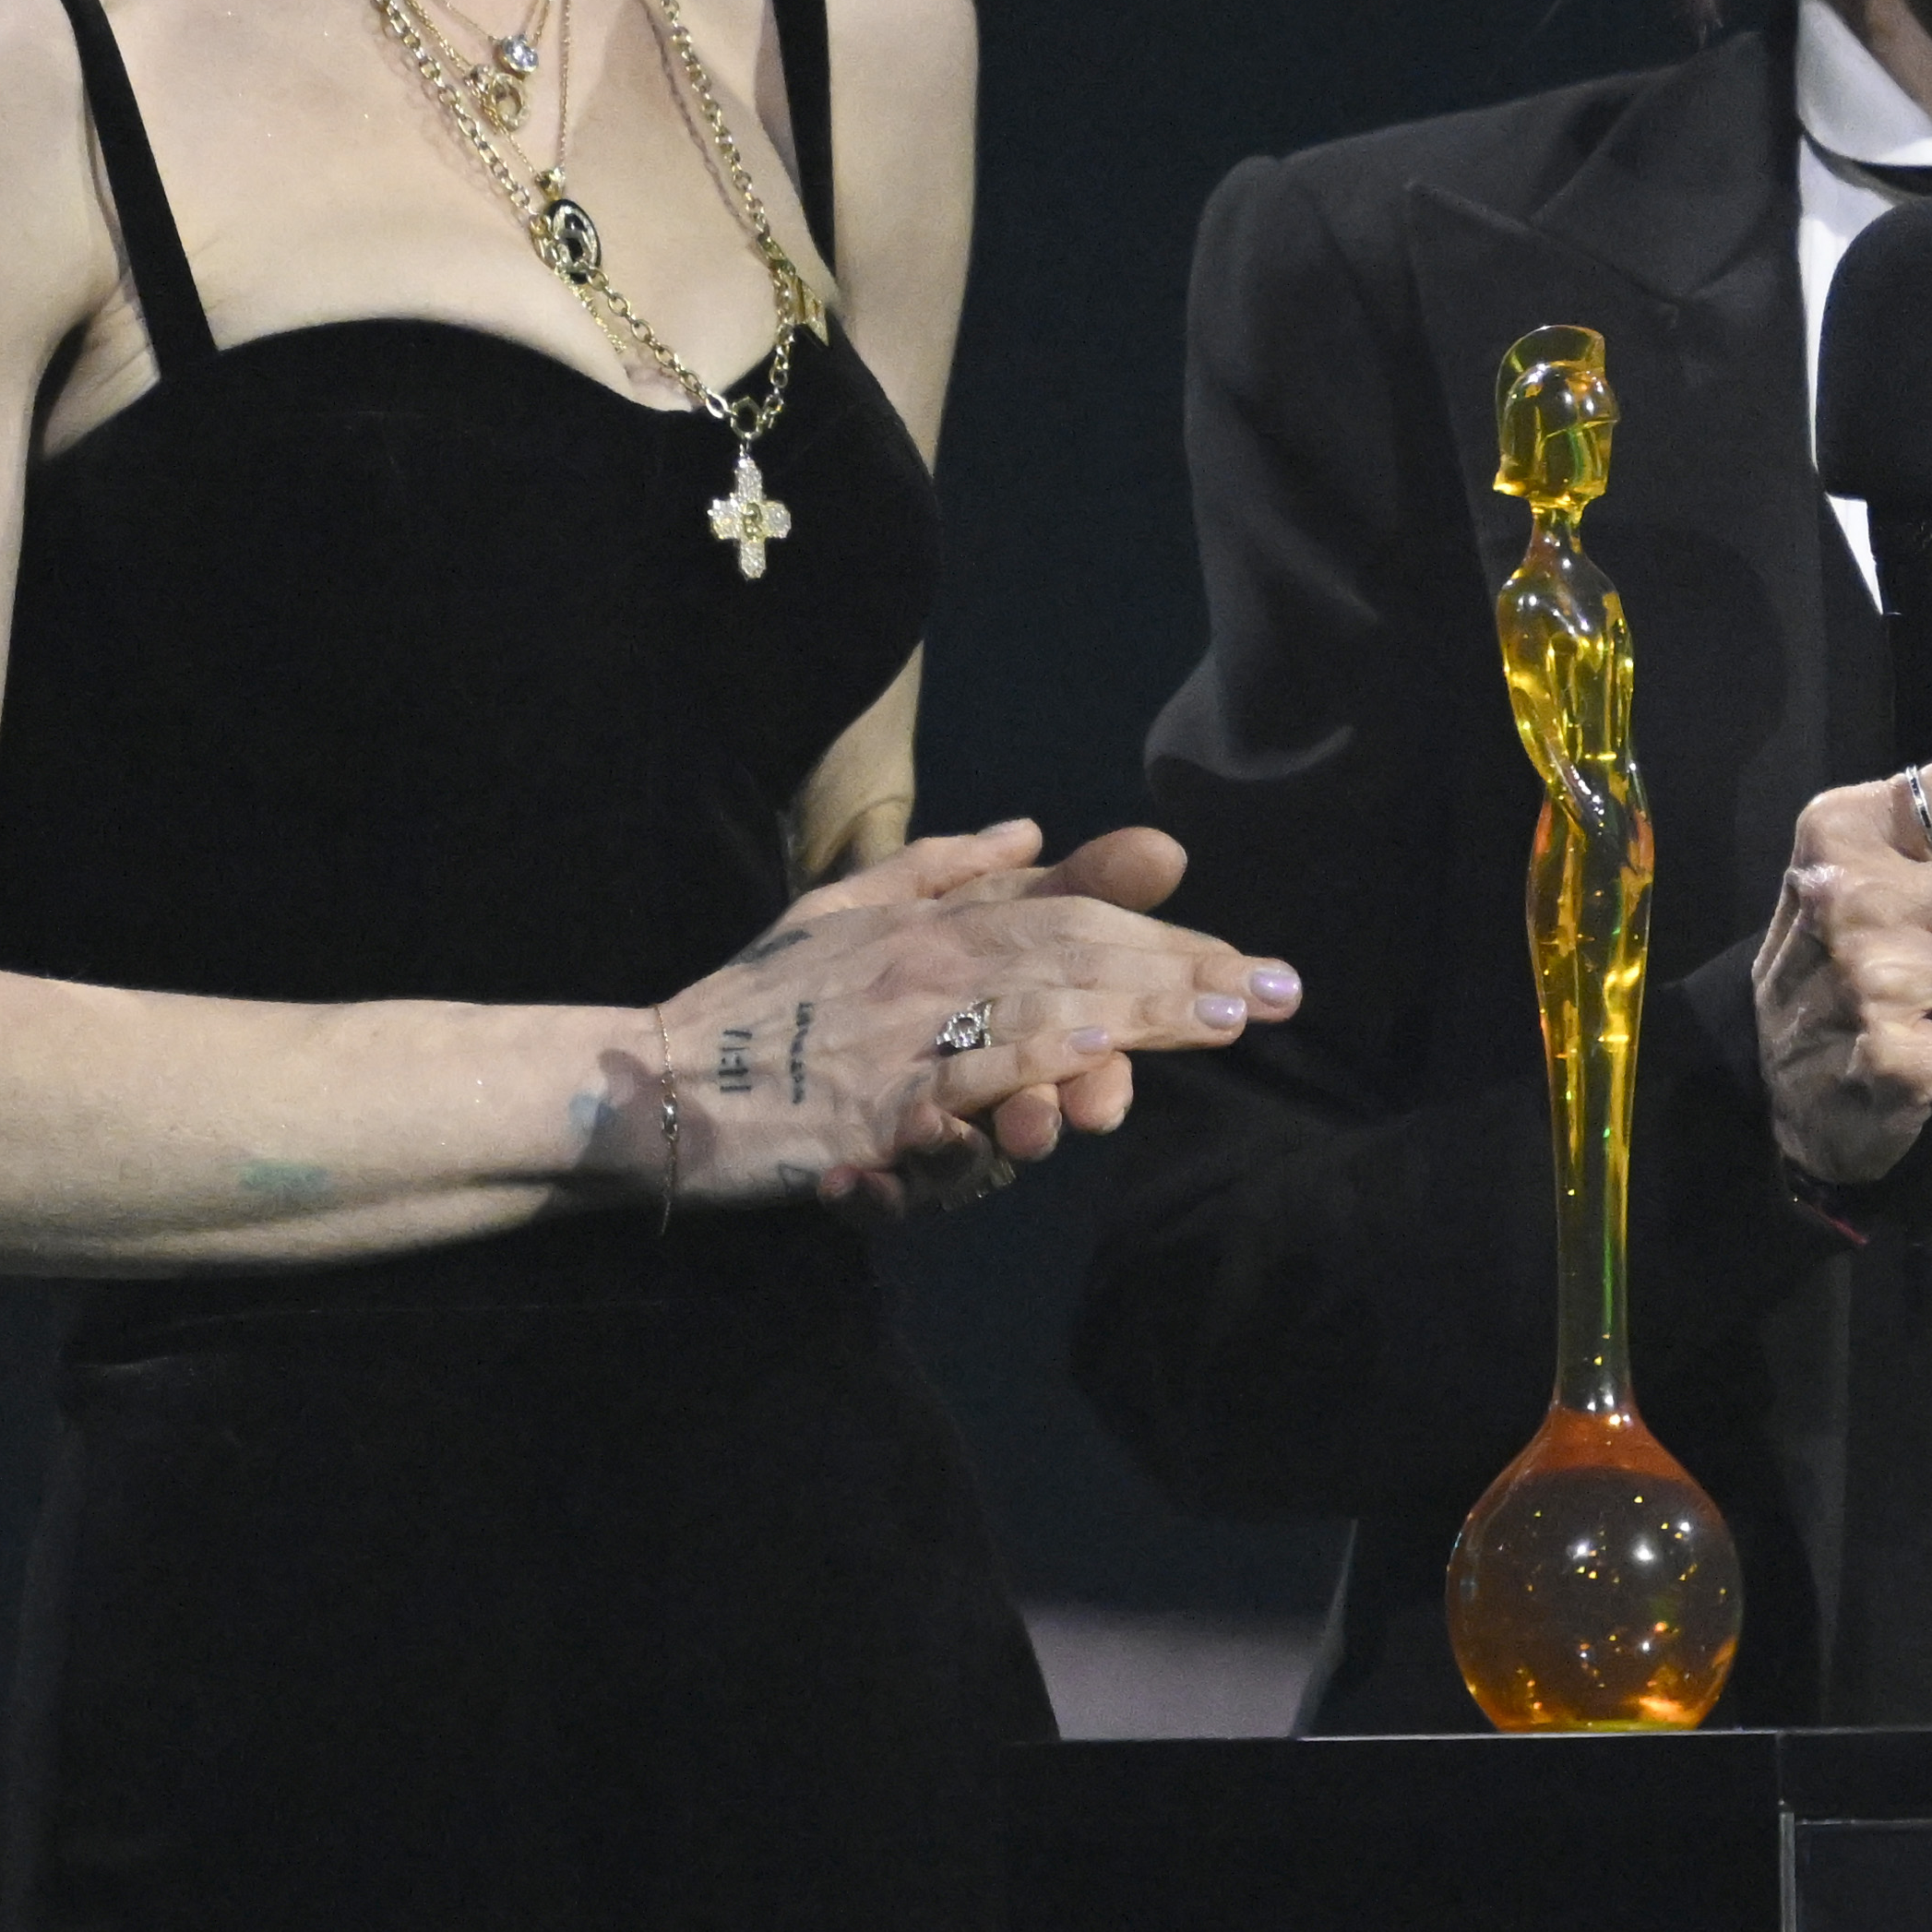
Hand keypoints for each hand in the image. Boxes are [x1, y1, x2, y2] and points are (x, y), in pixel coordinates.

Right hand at [652, 821, 1291, 1216]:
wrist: (654, 1078)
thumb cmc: (758, 1003)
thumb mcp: (844, 910)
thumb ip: (938, 867)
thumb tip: (1029, 828)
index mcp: (931, 924)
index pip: (1072, 923)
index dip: (1166, 941)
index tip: (1250, 966)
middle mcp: (928, 967)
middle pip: (1077, 962)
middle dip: (1184, 977)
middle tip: (1277, 992)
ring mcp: (903, 1034)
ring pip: (1038, 1015)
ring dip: (1135, 1019)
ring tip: (1218, 1021)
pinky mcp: (873, 1104)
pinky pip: (962, 1084)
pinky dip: (1028, 1072)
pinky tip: (1094, 1069)